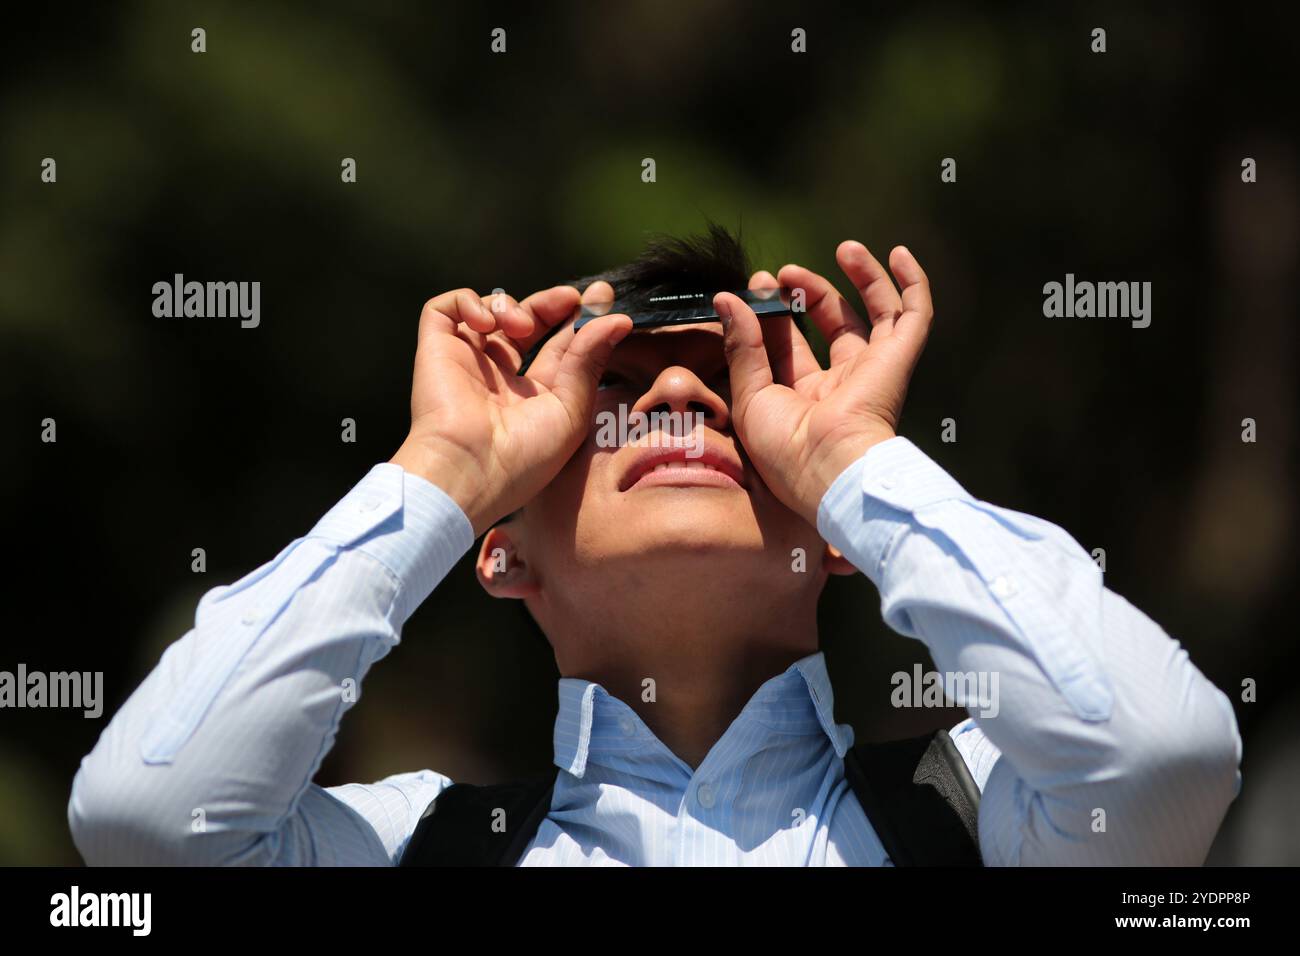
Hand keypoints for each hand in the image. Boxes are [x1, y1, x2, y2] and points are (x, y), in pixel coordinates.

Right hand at [391, 285, 631, 535]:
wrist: (470, 469)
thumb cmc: (524, 455)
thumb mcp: (572, 409)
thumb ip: (591, 360)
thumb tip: (618, 319)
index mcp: (532, 396)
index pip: (557, 346)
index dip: (577, 320)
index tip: (601, 299)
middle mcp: (498, 377)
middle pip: (526, 322)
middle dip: (550, 304)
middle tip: (571, 297)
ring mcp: (466, 361)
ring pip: (489, 311)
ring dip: (511, 306)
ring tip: (522, 327)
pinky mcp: (436, 349)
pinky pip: (446, 308)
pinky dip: (468, 302)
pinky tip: (487, 324)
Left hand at [715, 242, 933, 527]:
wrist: (828, 468)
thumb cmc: (784, 448)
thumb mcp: (749, 394)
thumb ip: (741, 345)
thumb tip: (727, 299)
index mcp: (804, 398)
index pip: (790, 344)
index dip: (773, 312)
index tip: (757, 283)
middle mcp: (841, 384)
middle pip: (831, 324)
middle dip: (807, 293)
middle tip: (783, 273)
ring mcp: (872, 370)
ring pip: (875, 314)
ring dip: (861, 278)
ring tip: (843, 248)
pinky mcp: (897, 359)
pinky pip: (915, 316)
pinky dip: (911, 284)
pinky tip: (898, 254)